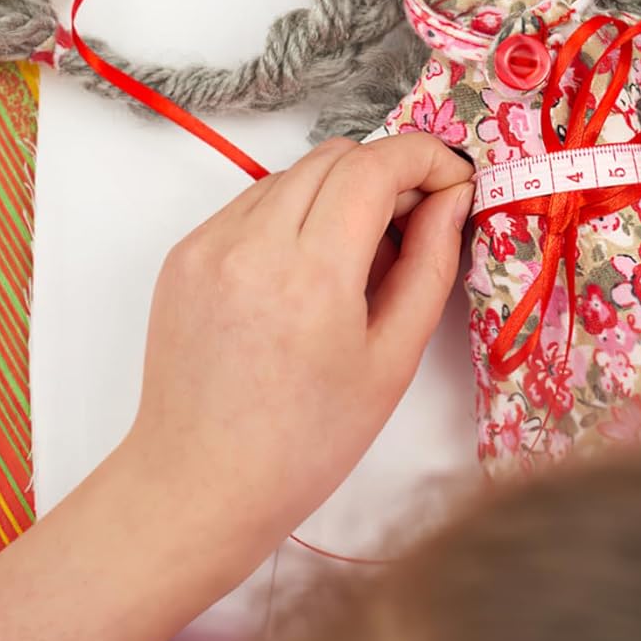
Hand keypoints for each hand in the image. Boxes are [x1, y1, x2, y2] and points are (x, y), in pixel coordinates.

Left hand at [127, 132, 473, 555]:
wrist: (201, 485)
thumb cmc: (310, 439)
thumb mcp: (394, 359)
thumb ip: (429, 264)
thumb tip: (452, 197)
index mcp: (311, 274)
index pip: (375, 165)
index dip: (427, 158)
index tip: (455, 181)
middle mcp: (251, 243)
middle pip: (336, 156)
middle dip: (389, 172)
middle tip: (416, 225)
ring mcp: (208, 244)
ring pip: (295, 173)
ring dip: (341, 192)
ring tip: (359, 259)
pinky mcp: (184, 254)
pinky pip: (254, 203)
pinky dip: (296, 214)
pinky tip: (310, 272)